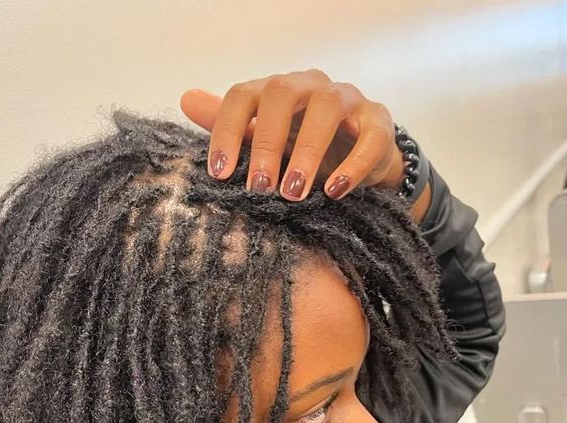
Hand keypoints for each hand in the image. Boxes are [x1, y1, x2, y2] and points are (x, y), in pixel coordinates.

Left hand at [179, 69, 404, 201]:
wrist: (361, 158)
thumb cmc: (306, 147)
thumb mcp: (266, 140)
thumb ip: (232, 124)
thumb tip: (187, 100)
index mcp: (277, 89)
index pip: (243, 95)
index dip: (227, 131)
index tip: (219, 174)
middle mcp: (311, 86)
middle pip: (282, 94)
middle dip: (266, 143)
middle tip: (257, 188)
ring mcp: (348, 100)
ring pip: (326, 110)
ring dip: (306, 152)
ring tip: (293, 194)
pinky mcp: (379, 123)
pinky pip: (369, 138)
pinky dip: (352, 166)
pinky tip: (333, 192)